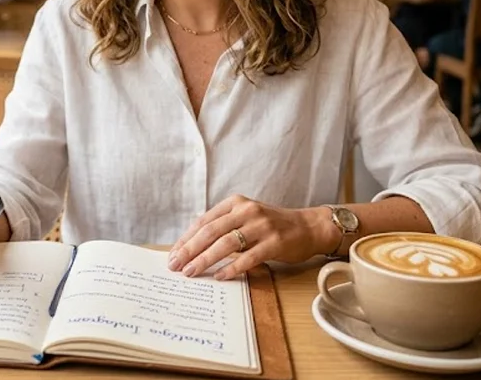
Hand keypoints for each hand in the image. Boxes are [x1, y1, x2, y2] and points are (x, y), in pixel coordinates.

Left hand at [167, 195, 336, 279]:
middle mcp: (247, 211)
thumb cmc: (271, 226)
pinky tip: (219, 277)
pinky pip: (248, 258)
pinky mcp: (275, 242)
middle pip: (210, 232)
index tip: (173, 255)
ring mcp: (261, 226)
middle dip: (189, 250)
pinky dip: (232, 268)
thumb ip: (222, 227)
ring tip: (191, 272)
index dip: (186, 239)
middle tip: (175, 266)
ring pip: (226, 244)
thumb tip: (191, 247)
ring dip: (205, 260)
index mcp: (235, 203)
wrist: (308, 227)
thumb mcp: (245, 218)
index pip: (203, 221)